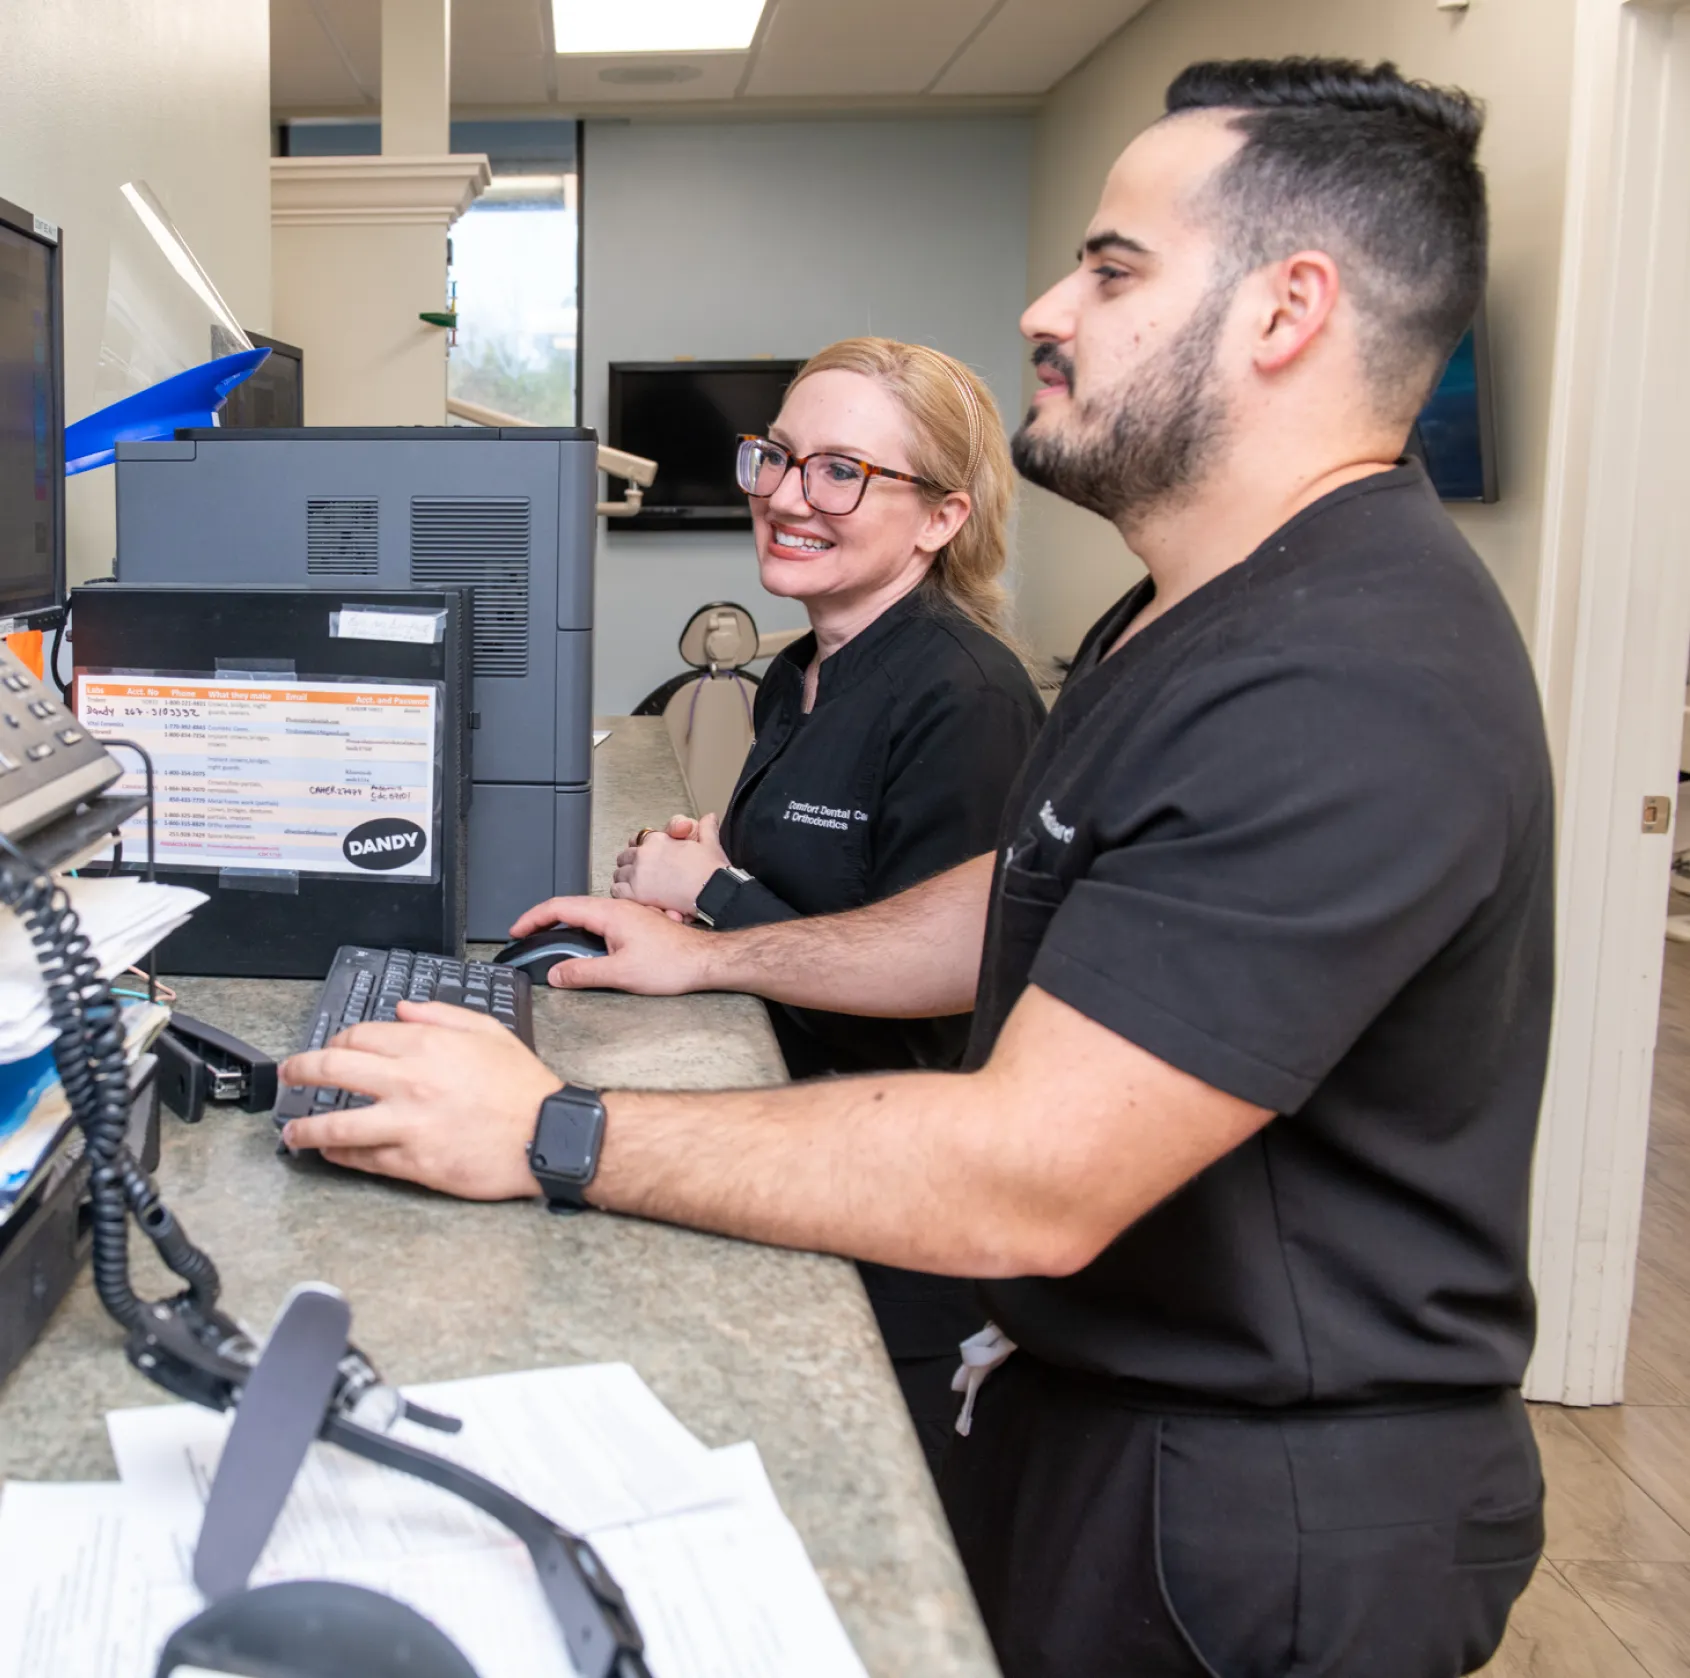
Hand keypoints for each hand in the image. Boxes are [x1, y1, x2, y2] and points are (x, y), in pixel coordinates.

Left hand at [278, 1002, 560, 1198]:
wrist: (545, 1134)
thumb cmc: (522, 1086)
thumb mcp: (489, 1031)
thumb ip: (442, 1014)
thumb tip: (405, 1009)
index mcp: (427, 1045)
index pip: (359, 1036)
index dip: (335, 1042)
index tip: (329, 1049)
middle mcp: (410, 1081)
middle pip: (333, 1071)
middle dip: (300, 1071)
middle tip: (290, 1076)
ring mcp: (407, 1124)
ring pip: (336, 1124)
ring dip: (304, 1126)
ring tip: (292, 1130)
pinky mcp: (413, 1161)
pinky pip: (362, 1158)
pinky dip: (339, 1154)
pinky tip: (330, 1151)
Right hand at [508, 894, 719, 993]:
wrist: (705, 961)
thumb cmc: (674, 963)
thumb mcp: (621, 973)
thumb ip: (583, 973)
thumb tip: (556, 973)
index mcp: (609, 914)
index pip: (559, 907)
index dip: (532, 918)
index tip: (516, 930)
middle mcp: (617, 908)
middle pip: (568, 906)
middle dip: (541, 920)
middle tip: (524, 935)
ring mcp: (627, 914)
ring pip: (584, 914)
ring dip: (561, 924)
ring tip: (545, 940)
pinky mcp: (635, 924)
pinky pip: (599, 921)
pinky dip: (580, 930)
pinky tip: (580, 946)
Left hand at [612, 813, 729, 916]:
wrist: (713, 893)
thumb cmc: (712, 871)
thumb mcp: (710, 842)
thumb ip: (706, 827)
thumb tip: (709, 817)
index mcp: (658, 840)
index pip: (637, 840)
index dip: (641, 848)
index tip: (646, 856)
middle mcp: (644, 854)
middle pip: (625, 857)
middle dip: (632, 864)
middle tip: (642, 874)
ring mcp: (637, 874)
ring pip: (619, 874)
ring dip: (626, 879)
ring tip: (638, 887)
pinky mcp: (635, 894)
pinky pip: (617, 891)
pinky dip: (623, 893)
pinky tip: (634, 897)